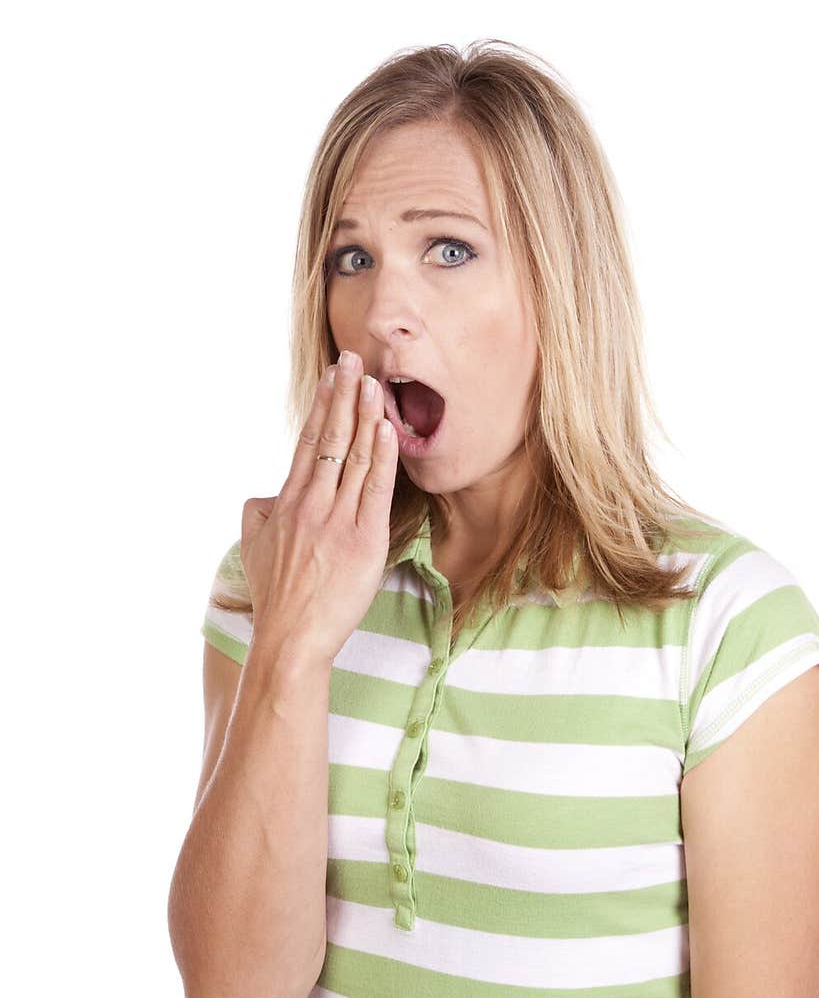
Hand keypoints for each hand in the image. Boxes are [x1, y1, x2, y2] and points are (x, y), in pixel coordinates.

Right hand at [239, 349, 397, 665]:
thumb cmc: (275, 596)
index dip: (323, 404)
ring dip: (366, 416)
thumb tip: (266, 492)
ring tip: (376, 383)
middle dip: (344, 395)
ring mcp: (337, 522)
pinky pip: (376, 490)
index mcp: (286, 503)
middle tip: (356, 358)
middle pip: (331, 438)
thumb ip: (257, 511)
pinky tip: (387, 428)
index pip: (308, 442)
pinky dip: (382, 457)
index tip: (333, 375)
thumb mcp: (251, 546)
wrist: (290, 639)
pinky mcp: (364, 542)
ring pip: (355, 458)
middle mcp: (311, 505)